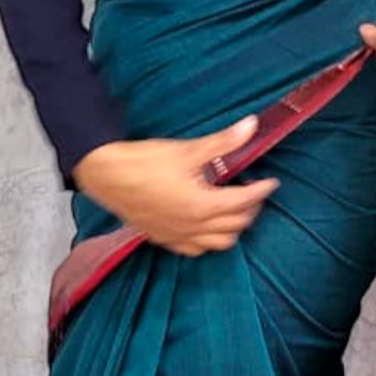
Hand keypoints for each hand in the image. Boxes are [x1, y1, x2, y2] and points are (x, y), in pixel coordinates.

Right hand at [72, 116, 278, 256]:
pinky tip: (207, 226)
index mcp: (202, 205)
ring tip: (233, 209)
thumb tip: (251, 126)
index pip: (244, 202)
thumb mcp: (187, 150)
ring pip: (219, 243)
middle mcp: (193, 227)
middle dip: (250, 209)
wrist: (104, 175)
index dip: (261, 191)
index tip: (271, 182)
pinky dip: (208, 241)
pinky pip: (195, 249)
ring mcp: (178, 236)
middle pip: (237, 225)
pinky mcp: (163, 239)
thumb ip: (223, 142)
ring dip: (233, 228)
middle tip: (252, 191)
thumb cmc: (143, 162)